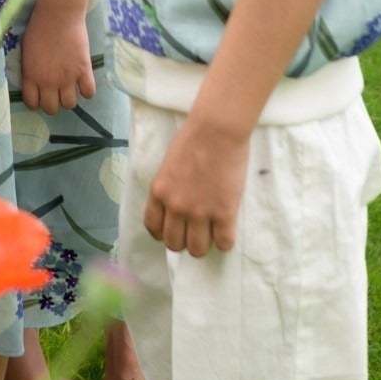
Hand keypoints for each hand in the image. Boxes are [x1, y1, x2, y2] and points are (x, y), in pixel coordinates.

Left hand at [16, 0, 95, 112]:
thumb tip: (35, 82)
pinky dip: (87, 90)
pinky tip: (84, 81)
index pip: (32, 104)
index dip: (37, 102)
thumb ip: (30, 71)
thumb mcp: (27, 53)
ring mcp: (67, 78)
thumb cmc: (38, 28)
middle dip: (53, 103)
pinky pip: (88, 93)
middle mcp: (48, 82)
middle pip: (51, 109)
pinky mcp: (83, 71)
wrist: (58, 14)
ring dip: (70, 98)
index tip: (41, 96)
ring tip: (70, 87)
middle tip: (56, 92)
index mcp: (31, 77)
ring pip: (70, 105)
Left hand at [142, 112, 248, 258]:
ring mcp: (199, 212)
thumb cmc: (194, 139)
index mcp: (159, 193)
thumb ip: (169, 187)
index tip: (173, 230)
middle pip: (174, 244)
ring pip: (197, 249)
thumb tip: (175, 205)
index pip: (153, 228)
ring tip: (211, 235)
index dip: (163, 233)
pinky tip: (226, 233)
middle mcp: (175, 207)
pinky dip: (225, 242)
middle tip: (194, 233)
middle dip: (184, 242)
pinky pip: (224, 243)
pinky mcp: (224, 213)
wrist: (217, 130)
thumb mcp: (169, 165)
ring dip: (204, 245)